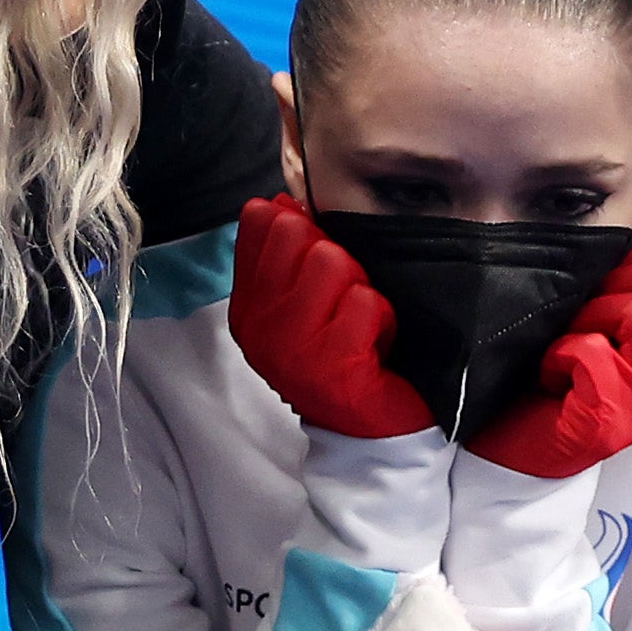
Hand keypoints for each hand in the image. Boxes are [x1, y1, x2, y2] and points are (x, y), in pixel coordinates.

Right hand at [228, 193, 426, 438]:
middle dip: (335, 257)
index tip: (318, 269)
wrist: (371, 429)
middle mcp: (260, 327)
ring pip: (332, 262)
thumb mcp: (305, 300)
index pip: (260, 223)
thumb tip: (278, 201)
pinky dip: (383, 318)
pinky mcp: (331, 366)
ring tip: (360, 323)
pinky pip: (366, 302)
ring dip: (361, 287)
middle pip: (297, 234)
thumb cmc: (344, 354)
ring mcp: (291, 349)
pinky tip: (376, 346)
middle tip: (344, 300)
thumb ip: (288, 253)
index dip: (304, 230)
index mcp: (248, 305)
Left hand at [462, 243, 631, 479]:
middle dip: (611, 286)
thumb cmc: (539, 382)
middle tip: (578, 320)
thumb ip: (617, 291)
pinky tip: (550, 374)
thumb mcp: (586, 326)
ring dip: (588, 318)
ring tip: (564, 346)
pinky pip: (592, 351)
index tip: (602, 285)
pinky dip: (559, 353)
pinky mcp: (612, 420)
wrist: (507, 452)